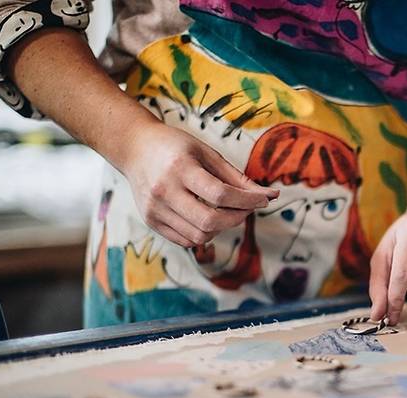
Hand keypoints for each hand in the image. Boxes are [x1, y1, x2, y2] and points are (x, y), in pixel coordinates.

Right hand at [122, 122, 278, 246]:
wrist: (135, 148)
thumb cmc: (176, 147)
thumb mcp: (207, 153)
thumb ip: (237, 177)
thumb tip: (271, 196)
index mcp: (180, 168)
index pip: (221, 194)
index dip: (247, 201)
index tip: (263, 200)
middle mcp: (164, 191)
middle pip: (209, 221)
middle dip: (236, 219)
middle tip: (246, 209)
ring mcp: (154, 209)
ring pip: (199, 236)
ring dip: (221, 228)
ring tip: (225, 212)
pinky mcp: (150, 221)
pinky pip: (185, 240)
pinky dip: (203, 234)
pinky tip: (206, 219)